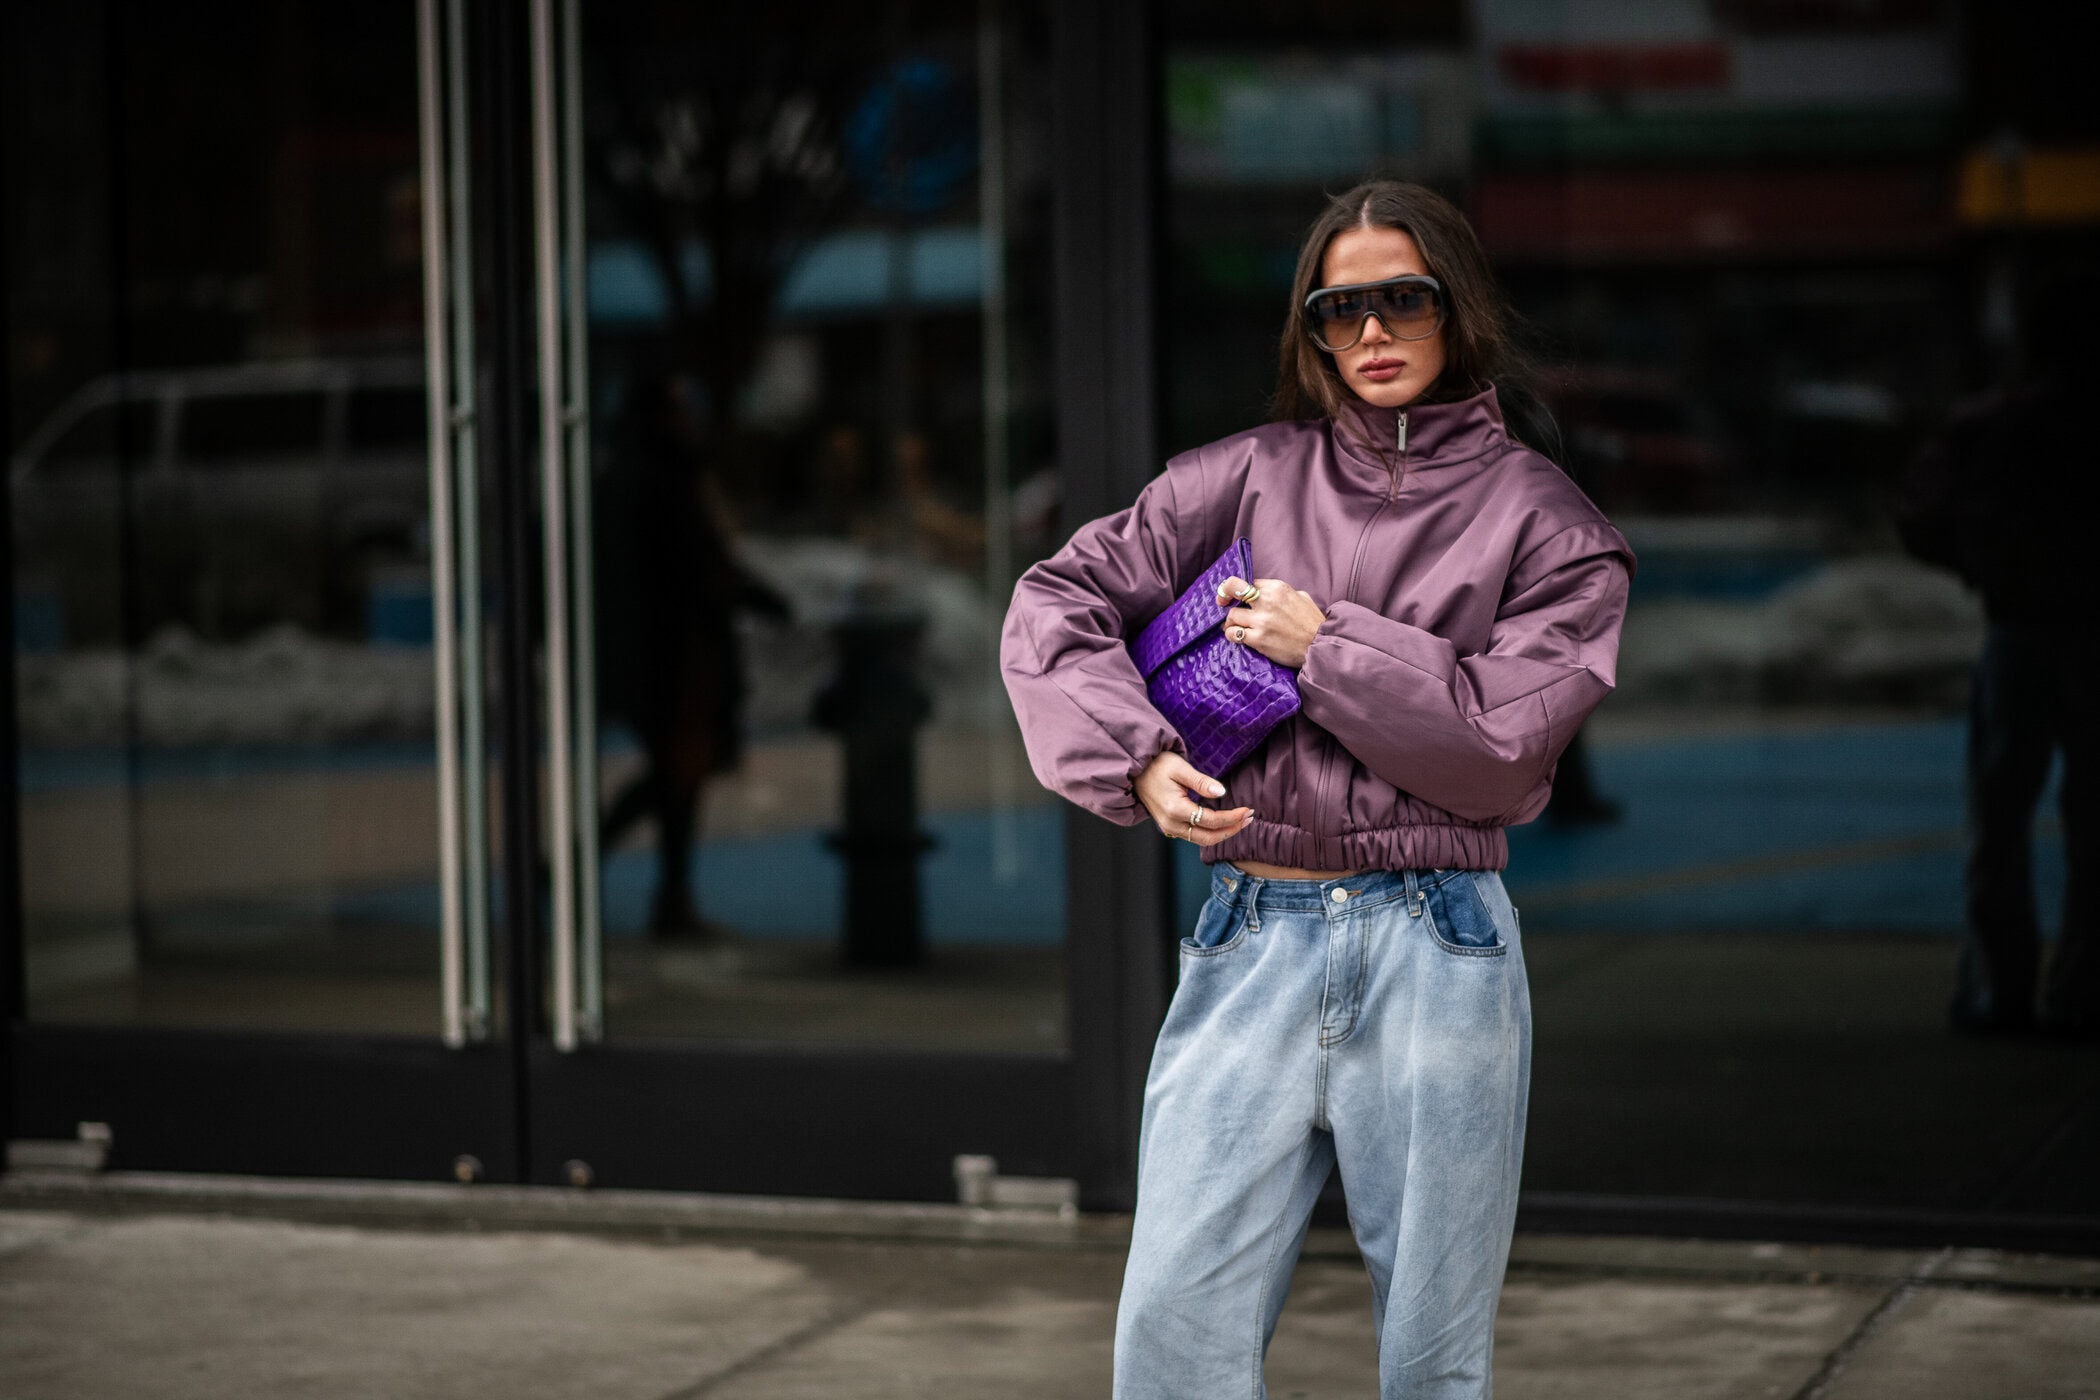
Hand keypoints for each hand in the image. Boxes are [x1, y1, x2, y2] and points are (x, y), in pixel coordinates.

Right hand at [1134, 751, 1253, 846]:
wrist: (1136, 772)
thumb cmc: (1157, 765)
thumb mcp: (1180, 767)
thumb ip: (1201, 781)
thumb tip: (1221, 792)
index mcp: (1174, 809)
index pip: (1211, 820)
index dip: (1232, 817)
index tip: (1247, 809)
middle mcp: (1171, 824)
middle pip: (1209, 837)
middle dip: (1232, 830)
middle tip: (1249, 818)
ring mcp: (1169, 828)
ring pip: (1202, 840)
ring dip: (1223, 833)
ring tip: (1241, 821)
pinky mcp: (1170, 827)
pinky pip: (1194, 836)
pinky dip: (1212, 832)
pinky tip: (1223, 822)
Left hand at [1216, 575, 1324, 669]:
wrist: (1319, 646)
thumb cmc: (1312, 622)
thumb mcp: (1301, 597)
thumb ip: (1282, 592)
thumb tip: (1267, 592)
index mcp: (1277, 588)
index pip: (1248, 582)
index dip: (1239, 589)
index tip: (1234, 595)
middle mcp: (1267, 601)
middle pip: (1233, 589)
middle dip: (1224, 595)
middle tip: (1221, 603)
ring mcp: (1261, 621)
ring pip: (1231, 615)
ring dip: (1230, 622)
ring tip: (1234, 626)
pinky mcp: (1258, 639)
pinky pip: (1233, 634)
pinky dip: (1231, 635)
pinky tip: (1236, 636)